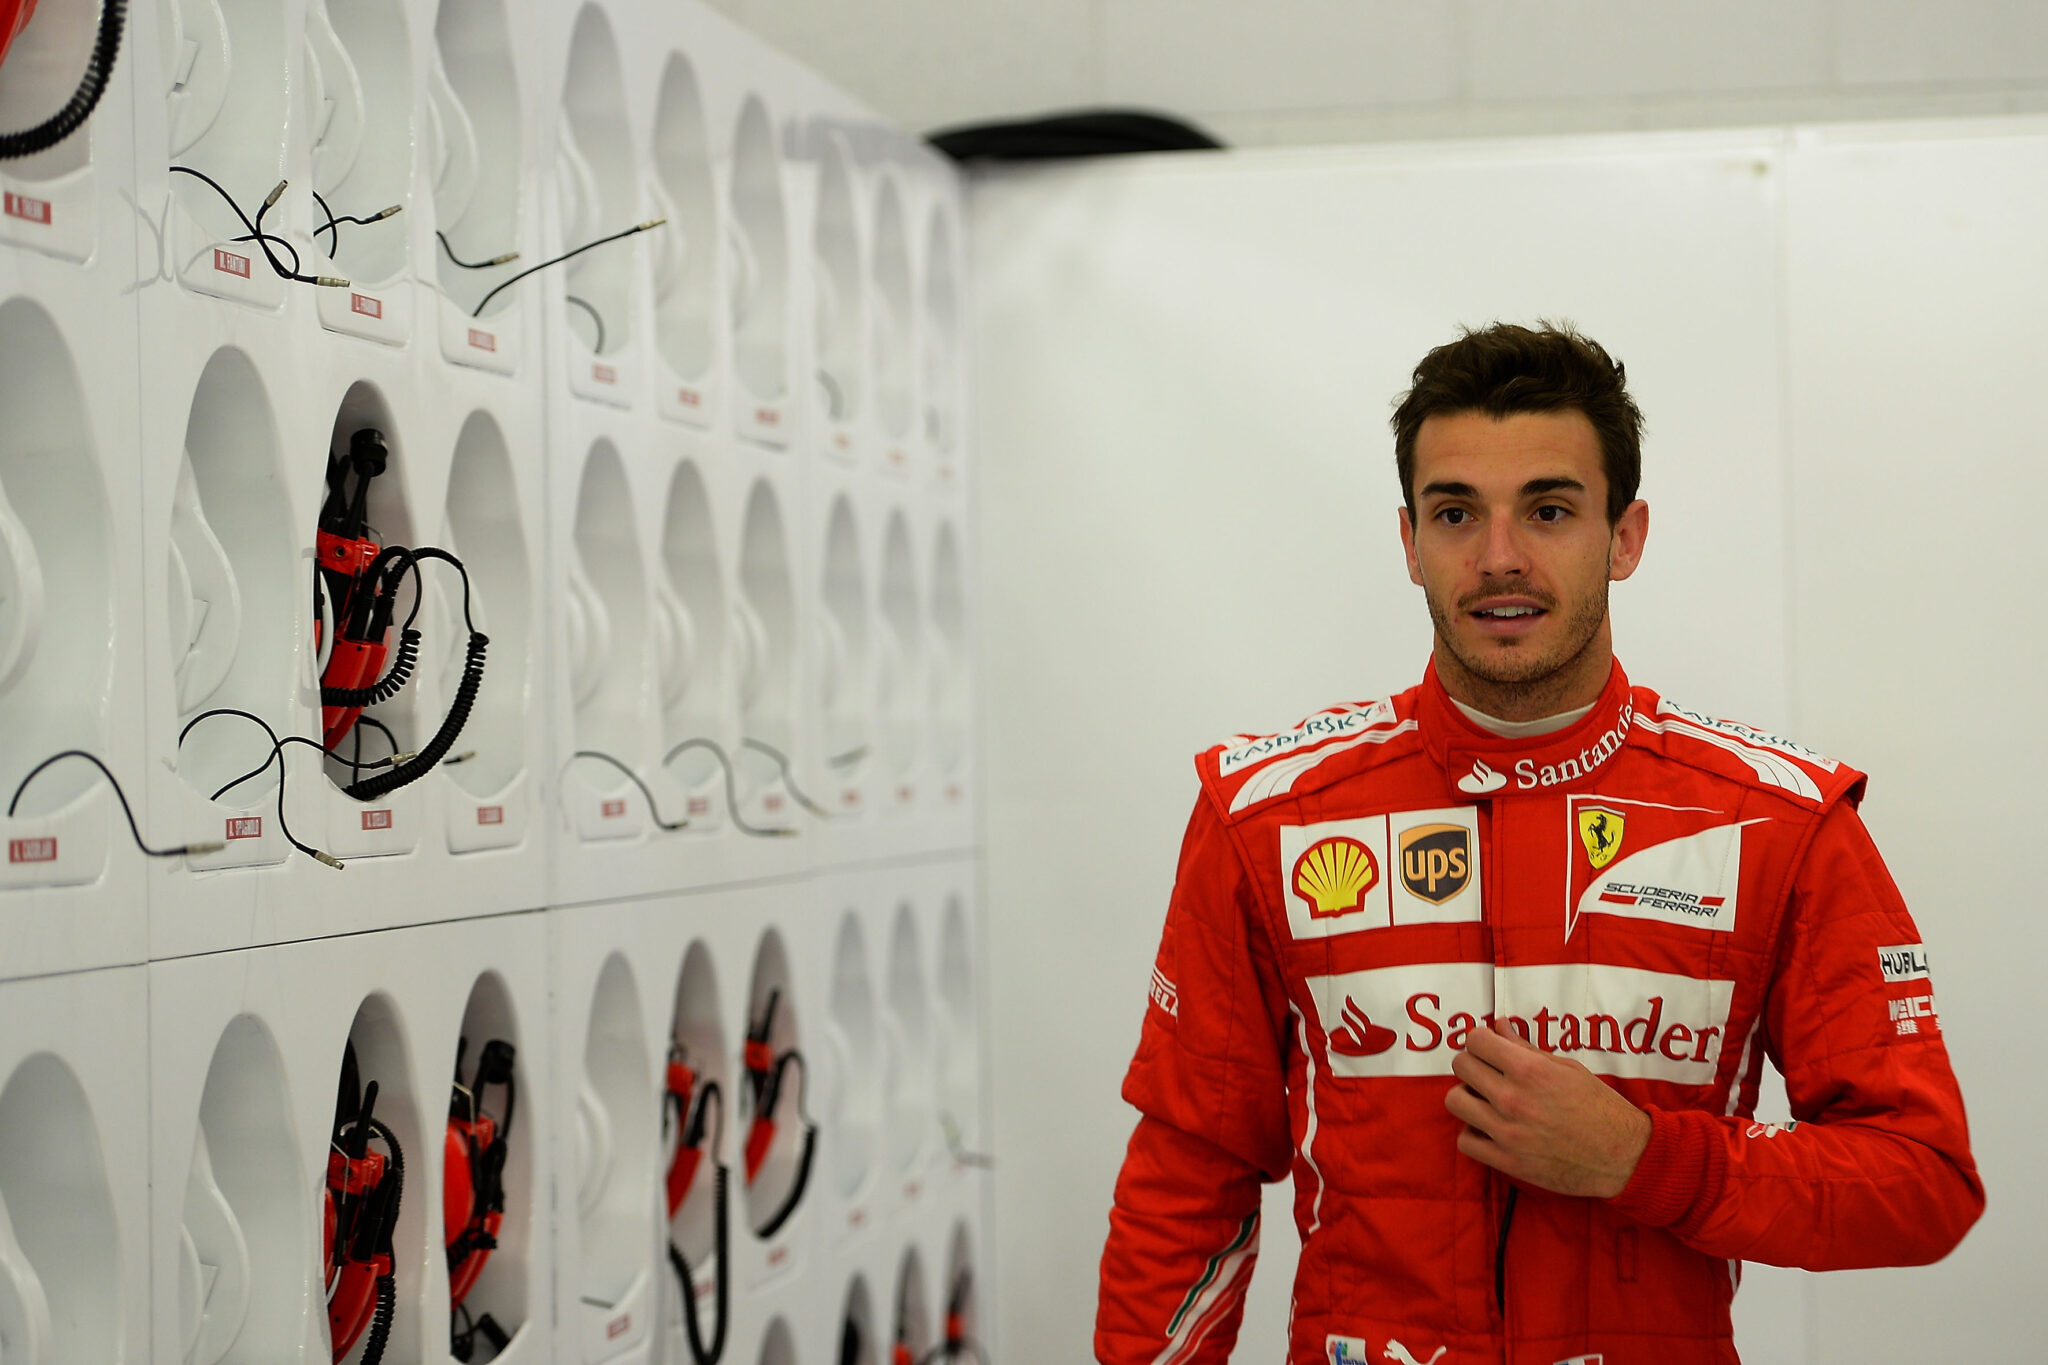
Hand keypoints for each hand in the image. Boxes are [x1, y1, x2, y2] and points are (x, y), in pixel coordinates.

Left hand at [1444, 1019, 1651, 1197]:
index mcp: (1529, 1070)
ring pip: (1455, 1101)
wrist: (1622, 1156)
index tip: (1489, 1047)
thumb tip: (1499, 1026)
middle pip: (1461, 1067)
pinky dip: (1474, 1133)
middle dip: (1473, 1064)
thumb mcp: (1567, 1068)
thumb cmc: (1599, 1107)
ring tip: (1486, 1100)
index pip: (1475, 1040)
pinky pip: (1465, 1141)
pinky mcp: (1507, 1161)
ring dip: (1468, 1097)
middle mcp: (1512, 1099)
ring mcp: (1507, 1132)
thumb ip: (1526, 1048)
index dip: (1481, 1040)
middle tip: (1488, 1072)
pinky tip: (1490, 1129)